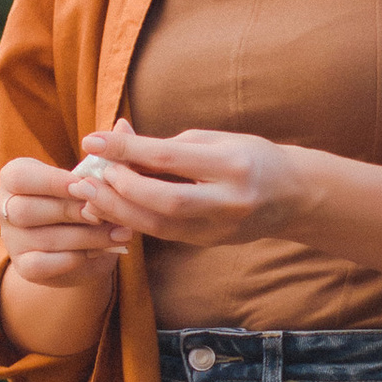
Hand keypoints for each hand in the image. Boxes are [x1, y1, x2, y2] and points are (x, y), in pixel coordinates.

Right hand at [0, 152, 129, 296]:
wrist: (83, 248)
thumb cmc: (86, 201)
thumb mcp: (95, 178)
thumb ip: (106, 154)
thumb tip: (123, 124)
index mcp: (15, 177)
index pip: (21, 177)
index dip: (52, 182)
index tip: (85, 184)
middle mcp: (4, 207)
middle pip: (28, 210)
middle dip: (72, 211)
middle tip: (107, 212)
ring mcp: (11, 240)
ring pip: (43, 238)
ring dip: (85, 236)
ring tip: (120, 233)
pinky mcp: (23, 268)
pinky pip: (43, 265)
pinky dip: (74, 259)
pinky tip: (102, 252)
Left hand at [71, 118, 296, 250]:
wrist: (293, 195)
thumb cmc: (249, 156)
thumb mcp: (213, 140)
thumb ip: (166, 144)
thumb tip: (116, 138)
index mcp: (231, 164)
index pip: (168, 159)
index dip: (125, 150)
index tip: (92, 140)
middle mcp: (228, 201)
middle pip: (162, 201)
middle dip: (119, 189)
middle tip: (88, 176)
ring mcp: (220, 228)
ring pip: (159, 227)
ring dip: (118, 211)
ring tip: (90, 195)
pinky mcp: (209, 243)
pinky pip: (164, 234)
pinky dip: (133, 221)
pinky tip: (111, 209)